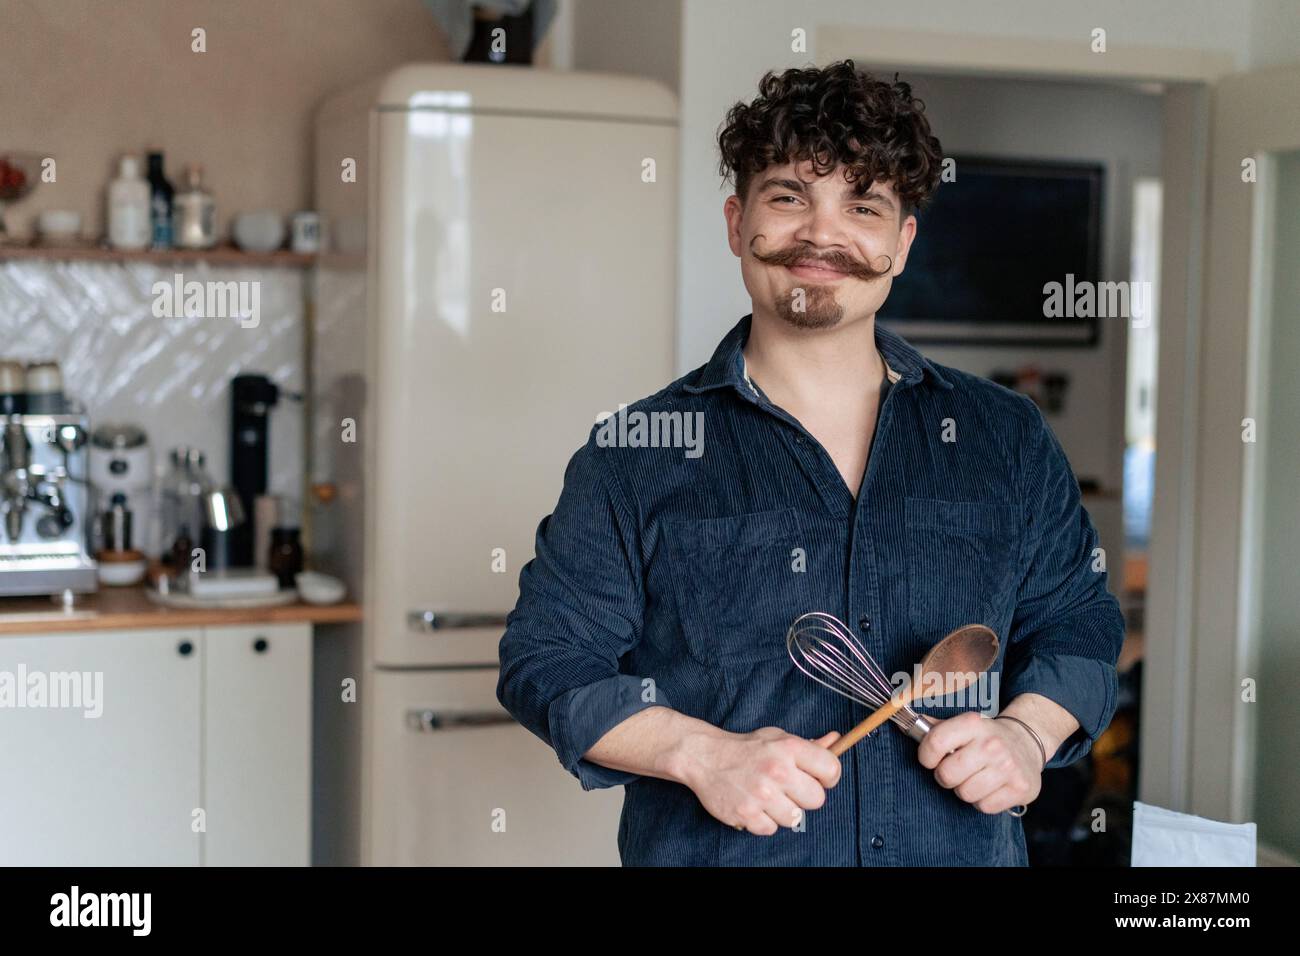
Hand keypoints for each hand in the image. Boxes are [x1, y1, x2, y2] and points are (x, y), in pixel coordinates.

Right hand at [677, 727, 842, 834]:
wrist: (705, 757)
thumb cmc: (746, 748)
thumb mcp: (777, 737)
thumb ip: (808, 745)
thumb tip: (836, 740)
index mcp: (789, 748)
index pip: (831, 769)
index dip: (828, 777)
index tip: (818, 778)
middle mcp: (778, 771)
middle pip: (817, 800)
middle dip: (804, 796)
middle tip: (789, 789)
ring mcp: (762, 794)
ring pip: (794, 818)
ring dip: (783, 811)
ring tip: (768, 796)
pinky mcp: (746, 813)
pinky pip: (771, 829)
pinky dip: (763, 821)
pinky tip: (754, 805)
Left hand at [916, 713, 1041, 813]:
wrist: (1027, 742)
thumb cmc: (986, 737)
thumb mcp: (963, 726)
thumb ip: (935, 728)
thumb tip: (905, 725)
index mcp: (972, 723)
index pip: (934, 742)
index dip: (926, 756)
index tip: (930, 759)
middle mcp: (991, 743)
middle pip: (946, 775)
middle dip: (946, 776)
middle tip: (957, 770)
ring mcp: (1008, 766)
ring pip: (965, 794)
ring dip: (966, 790)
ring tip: (976, 777)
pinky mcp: (1021, 787)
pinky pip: (985, 807)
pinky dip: (984, 801)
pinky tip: (991, 787)